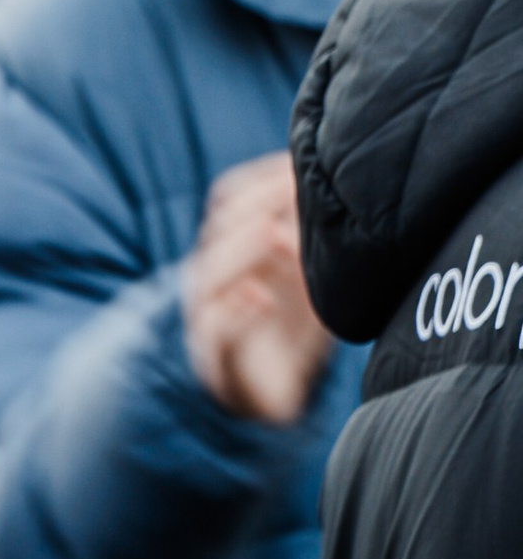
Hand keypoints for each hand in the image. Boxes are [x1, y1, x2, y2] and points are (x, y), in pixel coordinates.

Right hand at [181, 154, 331, 425]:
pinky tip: (260, 298)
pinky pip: (215, 329)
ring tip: (277, 235)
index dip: (260, 178)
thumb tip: (348, 188)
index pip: (231, 197)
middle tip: (293, 190)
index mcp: (233, 248)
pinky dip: (236, 312)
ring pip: (210, 273)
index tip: (295, 163)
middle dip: (257, 205)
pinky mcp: (217, 357)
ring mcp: (209, 315)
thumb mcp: (314, 275)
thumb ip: (319, 240)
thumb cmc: (292, 328)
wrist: (268, 395)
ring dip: (246, 251)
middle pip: (220, 227)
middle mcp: (213, 275)